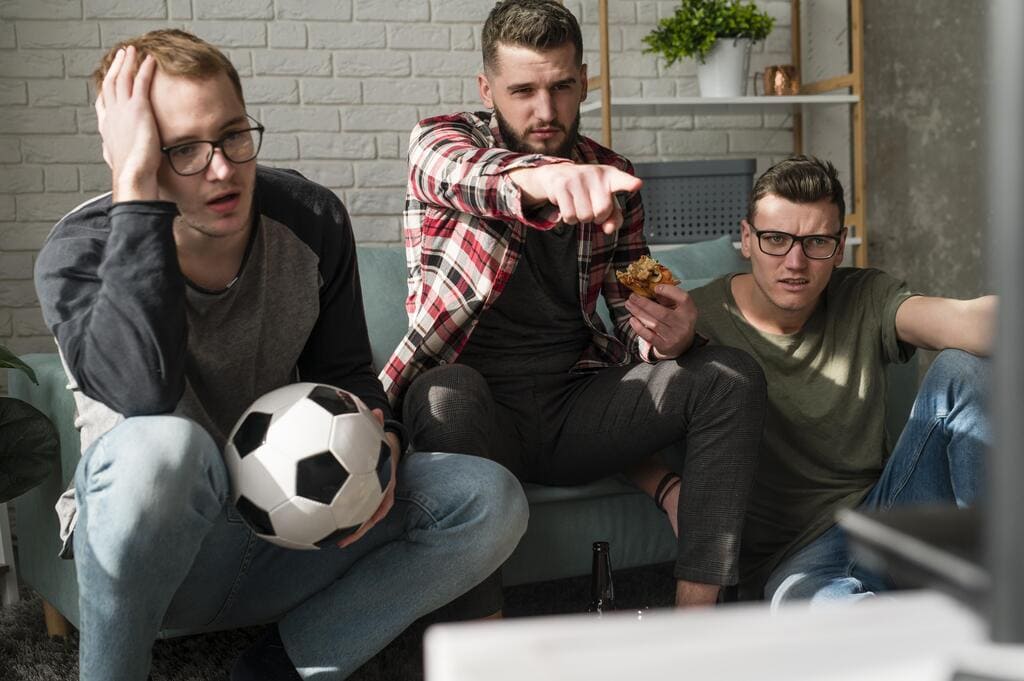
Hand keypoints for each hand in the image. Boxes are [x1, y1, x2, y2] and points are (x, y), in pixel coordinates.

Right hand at [95, 46, 161, 201]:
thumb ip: (123, 156)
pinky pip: (140, 82)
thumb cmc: (132, 175)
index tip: (110, 78)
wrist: (133, 175)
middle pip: (109, 84)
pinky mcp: (138, 108)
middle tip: (120, 55)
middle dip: (114, 68)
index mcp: (107, 129)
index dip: (107, 89)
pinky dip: (144, 68)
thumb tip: (124, 162)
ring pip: (121, 78)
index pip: (104, 103)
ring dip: (126, 62)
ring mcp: (122, 110)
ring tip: (132, 50)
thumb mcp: (124, 162)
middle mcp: (111, 116)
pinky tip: (150, 59)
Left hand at [336, 408, 398, 547]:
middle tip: (342, 542)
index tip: (368, 521)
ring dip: (347, 532)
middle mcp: (379, 494)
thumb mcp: (378, 434)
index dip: (376, 512)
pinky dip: (337, 521)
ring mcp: (370, 498)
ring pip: (361, 519)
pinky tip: (318, 526)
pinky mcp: (359, 500)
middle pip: (371, 518)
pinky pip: (350, 512)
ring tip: (328, 542)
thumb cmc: (378, 443)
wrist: (385, 450)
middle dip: (358, 531)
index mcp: (386, 481)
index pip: (385, 500)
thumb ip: (374, 424)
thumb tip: (374, 410)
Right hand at [509, 164, 641, 234]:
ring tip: (578, 204)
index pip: (622, 180)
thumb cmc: (587, 190)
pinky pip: (570, 216)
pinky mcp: (562, 185)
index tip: (637, 185)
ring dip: (581, 218)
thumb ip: (614, 217)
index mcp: (611, 176)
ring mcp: (577, 178)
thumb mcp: (604, 200)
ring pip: (585, 217)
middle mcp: (595, 174)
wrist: (558, 175)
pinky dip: (569, 218)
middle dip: (596, 217)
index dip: (630, 183)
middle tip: (591, 206)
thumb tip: (608, 229)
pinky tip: (568, 206)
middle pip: (602, 212)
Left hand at [625, 284, 697, 359]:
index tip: (655, 288)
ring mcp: (674, 336)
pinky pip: (649, 336)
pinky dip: (639, 327)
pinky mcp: (665, 346)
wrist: (682, 345)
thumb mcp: (678, 309)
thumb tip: (650, 289)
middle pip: (663, 312)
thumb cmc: (677, 321)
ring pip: (654, 324)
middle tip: (632, 296)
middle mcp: (684, 324)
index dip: (669, 291)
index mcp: (689, 311)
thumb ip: (668, 298)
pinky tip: (632, 319)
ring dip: (639, 313)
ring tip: (629, 305)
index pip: (683, 298)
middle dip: (644, 303)